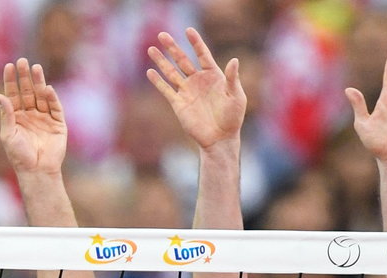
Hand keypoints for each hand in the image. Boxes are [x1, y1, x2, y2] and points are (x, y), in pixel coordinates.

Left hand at [0, 58, 66, 174]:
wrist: (36, 171)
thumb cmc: (18, 155)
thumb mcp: (8, 134)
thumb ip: (6, 115)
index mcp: (16, 117)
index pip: (13, 94)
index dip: (11, 80)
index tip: (9, 66)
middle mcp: (30, 115)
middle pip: (27, 91)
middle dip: (25, 77)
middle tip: (22, 61)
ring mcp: (44, 118)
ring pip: (41, 96)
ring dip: (38, 82)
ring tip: (35, 68)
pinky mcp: (57, 123)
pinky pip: (55, 107)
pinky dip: (51, 98)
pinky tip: (46, 88)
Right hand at [146, 28, 245, 149]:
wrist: (219, 138)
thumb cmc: (232, 118)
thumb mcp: (236, 96)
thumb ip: (233, 78)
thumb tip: (234, 60)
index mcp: (213, 76)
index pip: (202, 54)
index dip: (195, 42)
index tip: (188, 30)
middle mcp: (198, 81)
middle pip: (182, 60)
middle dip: (172, 47)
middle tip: (162, 34)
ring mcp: (187, 91)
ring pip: (171, 72)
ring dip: (161, 61)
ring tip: (151, 49)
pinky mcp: (178, 104)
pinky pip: (166, 90)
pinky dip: (158, 81)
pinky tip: (150, 71)